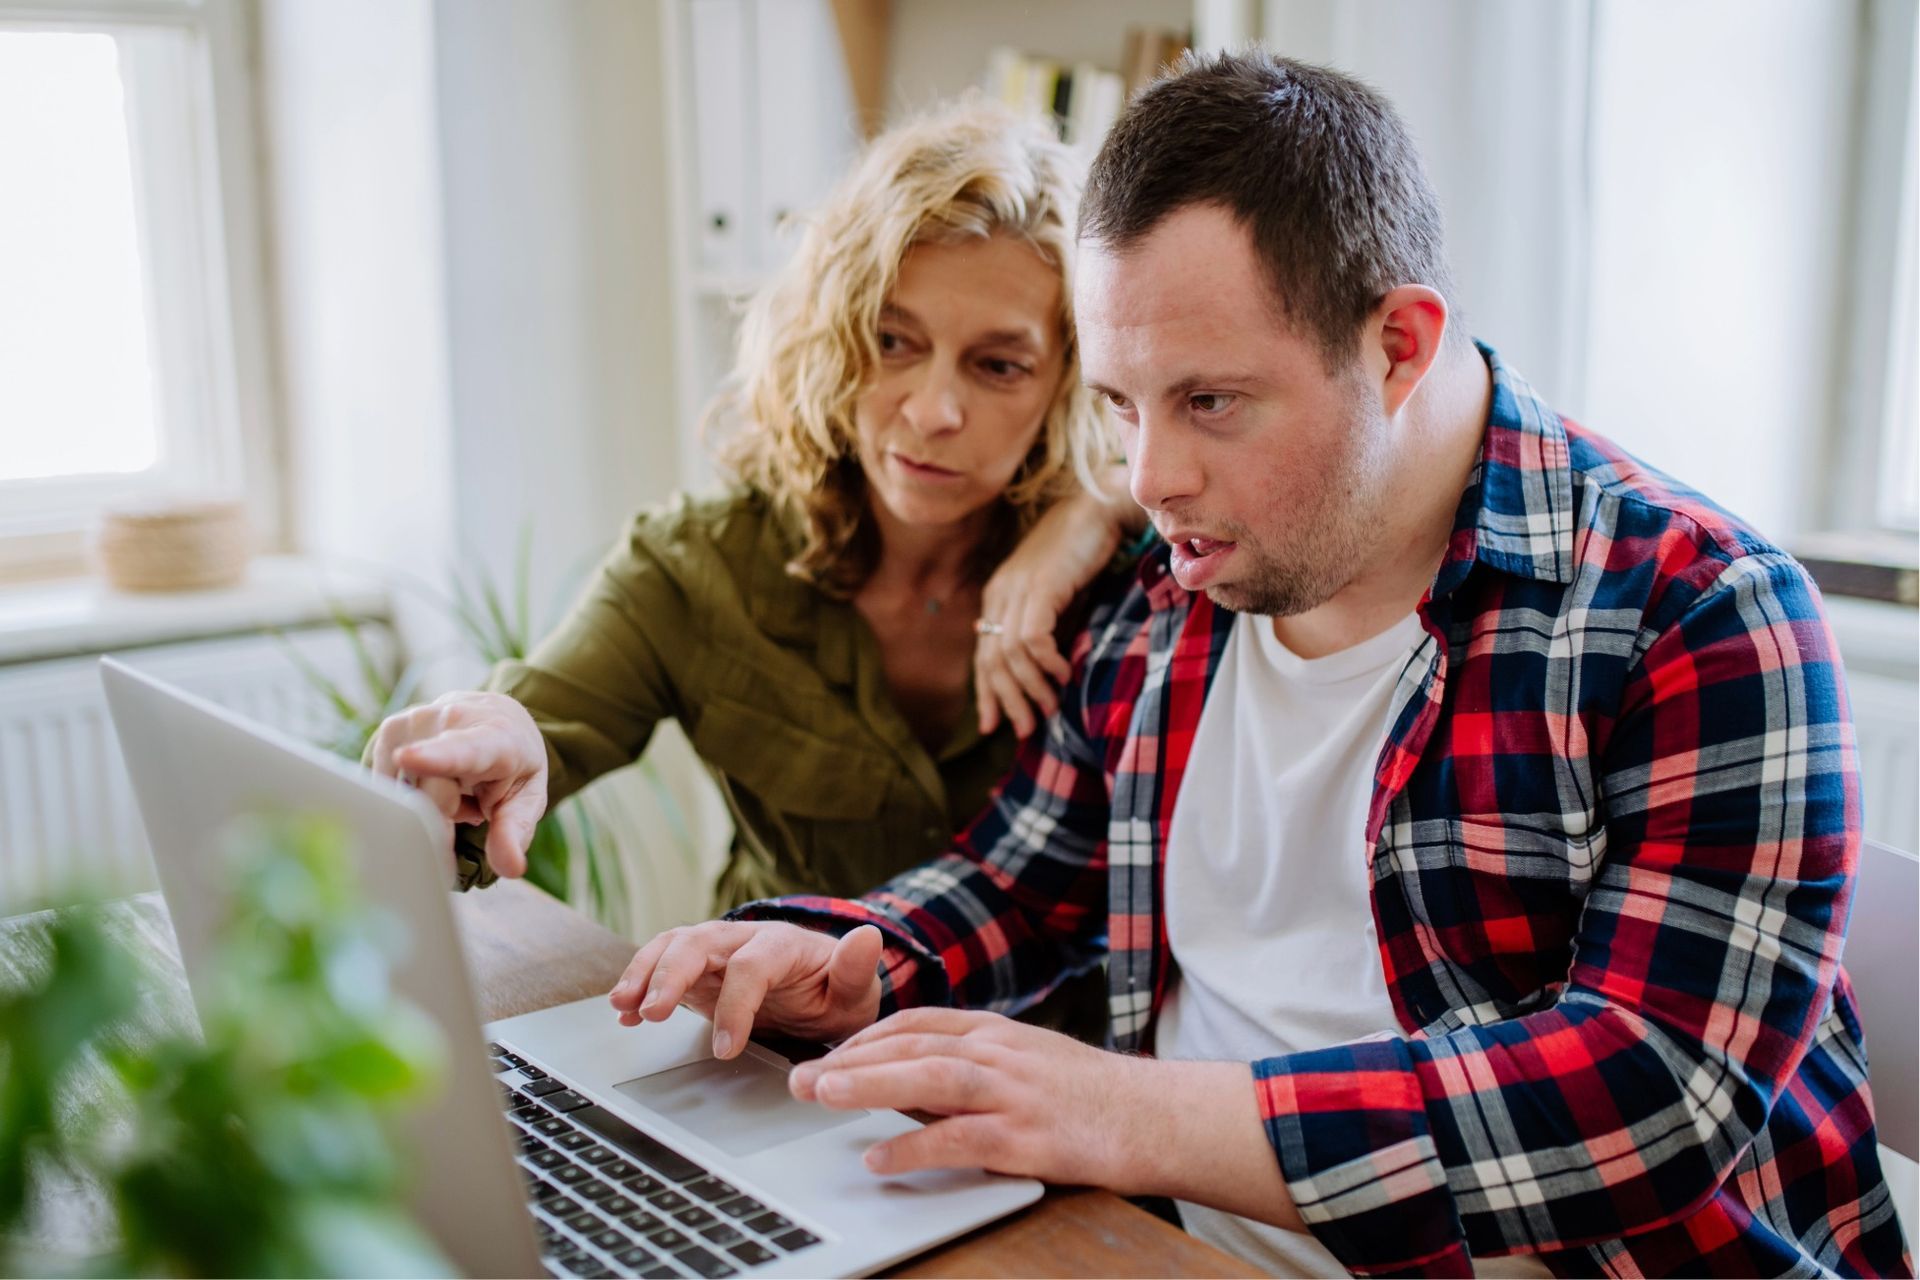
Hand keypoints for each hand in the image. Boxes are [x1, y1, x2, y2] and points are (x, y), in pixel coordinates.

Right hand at [366, 691, 548, 876]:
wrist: (496, 716)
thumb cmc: (512, 762)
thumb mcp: (526, 796)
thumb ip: (515, 831)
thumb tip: (510, 869)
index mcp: (492, 738)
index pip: (460, 750)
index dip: (434, 758)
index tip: (408, 758)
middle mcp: (449, 720)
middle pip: (427, 795)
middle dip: (445, 818)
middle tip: (471, 807)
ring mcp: (415, 721)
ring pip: (405, 793)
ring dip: (426, 805)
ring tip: (452, 787)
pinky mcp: (390, 731)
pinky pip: (389, 787)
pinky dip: (408, 795)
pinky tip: (429, 780)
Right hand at [608, 922, 883, 1058]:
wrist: (824, 990)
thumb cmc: (837, 991)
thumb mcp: (855, 989)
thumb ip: (856, 968)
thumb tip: (869, 937)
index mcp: (782, 943)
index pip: (750, 966)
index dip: (735, 1004)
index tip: (726, 1048)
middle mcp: (742, 940)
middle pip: (698, 942)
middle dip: (670, 974)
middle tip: (650, 1012)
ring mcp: (717, 953)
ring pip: (673, 947)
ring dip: (644, 972)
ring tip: (622, 1005)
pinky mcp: (699, 972)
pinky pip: (663, 968)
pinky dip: (640, 986)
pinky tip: (625, 1015)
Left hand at [787, 1008, 1136, 1185]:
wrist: (1158, 1117)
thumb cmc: (1094, 1096)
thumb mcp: (1032, 1060)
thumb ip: (980, 1062)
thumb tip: (918, 1078)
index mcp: (1000, 1033)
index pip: (920, 1021)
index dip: (868, 1036)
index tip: (830, 1052)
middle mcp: (1001, 1053)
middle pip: (913, 1043)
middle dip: (850, 1058)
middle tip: (800, 1076)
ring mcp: (1015, 1092)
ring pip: (929, 1076)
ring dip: (868, 1083)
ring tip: (821, 1096)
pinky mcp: (1027, 1137)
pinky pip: (958, 1138)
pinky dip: (913, 1146)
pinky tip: (878, 1158)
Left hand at [974, 470, 1138, 737]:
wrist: (1099, 509)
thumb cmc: (1082, 551)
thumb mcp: (1053, 592)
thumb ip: (1039, 623)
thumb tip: (1034, 663)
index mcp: (998, 595)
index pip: (983, 654)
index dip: (987, 693)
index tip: (995, 725)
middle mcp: (1001, 594)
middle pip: (991, 660)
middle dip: (1006, 700)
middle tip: (1026, 729)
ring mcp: (1018, 590)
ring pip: (1009, 655)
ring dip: (1030, 687)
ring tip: (1050, 707)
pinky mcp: (1040, 587)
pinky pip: (1032, 639)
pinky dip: (1045, 662)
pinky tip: (1063, 674)